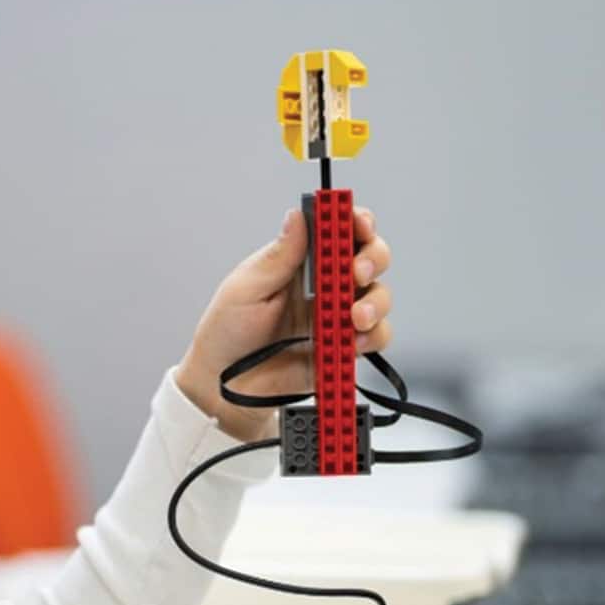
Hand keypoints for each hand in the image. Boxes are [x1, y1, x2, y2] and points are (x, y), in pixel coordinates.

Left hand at [176, 206, 392, 440]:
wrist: (226, 388)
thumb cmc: (227, 334)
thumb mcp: (246, 289)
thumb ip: (279, 256)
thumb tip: (298, 217)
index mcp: (299, 261)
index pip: (336, 230)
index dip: (354, 221)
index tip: (360, 225)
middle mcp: (323, 284)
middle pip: (368, 257)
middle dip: (371, 258)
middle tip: (357, 272)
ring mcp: (336, 315)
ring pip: (378, 296)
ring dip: (374, 301)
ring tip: (354, 317)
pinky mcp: (344, 347)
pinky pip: (375, 336)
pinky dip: (373, 336)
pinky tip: (355, 341)